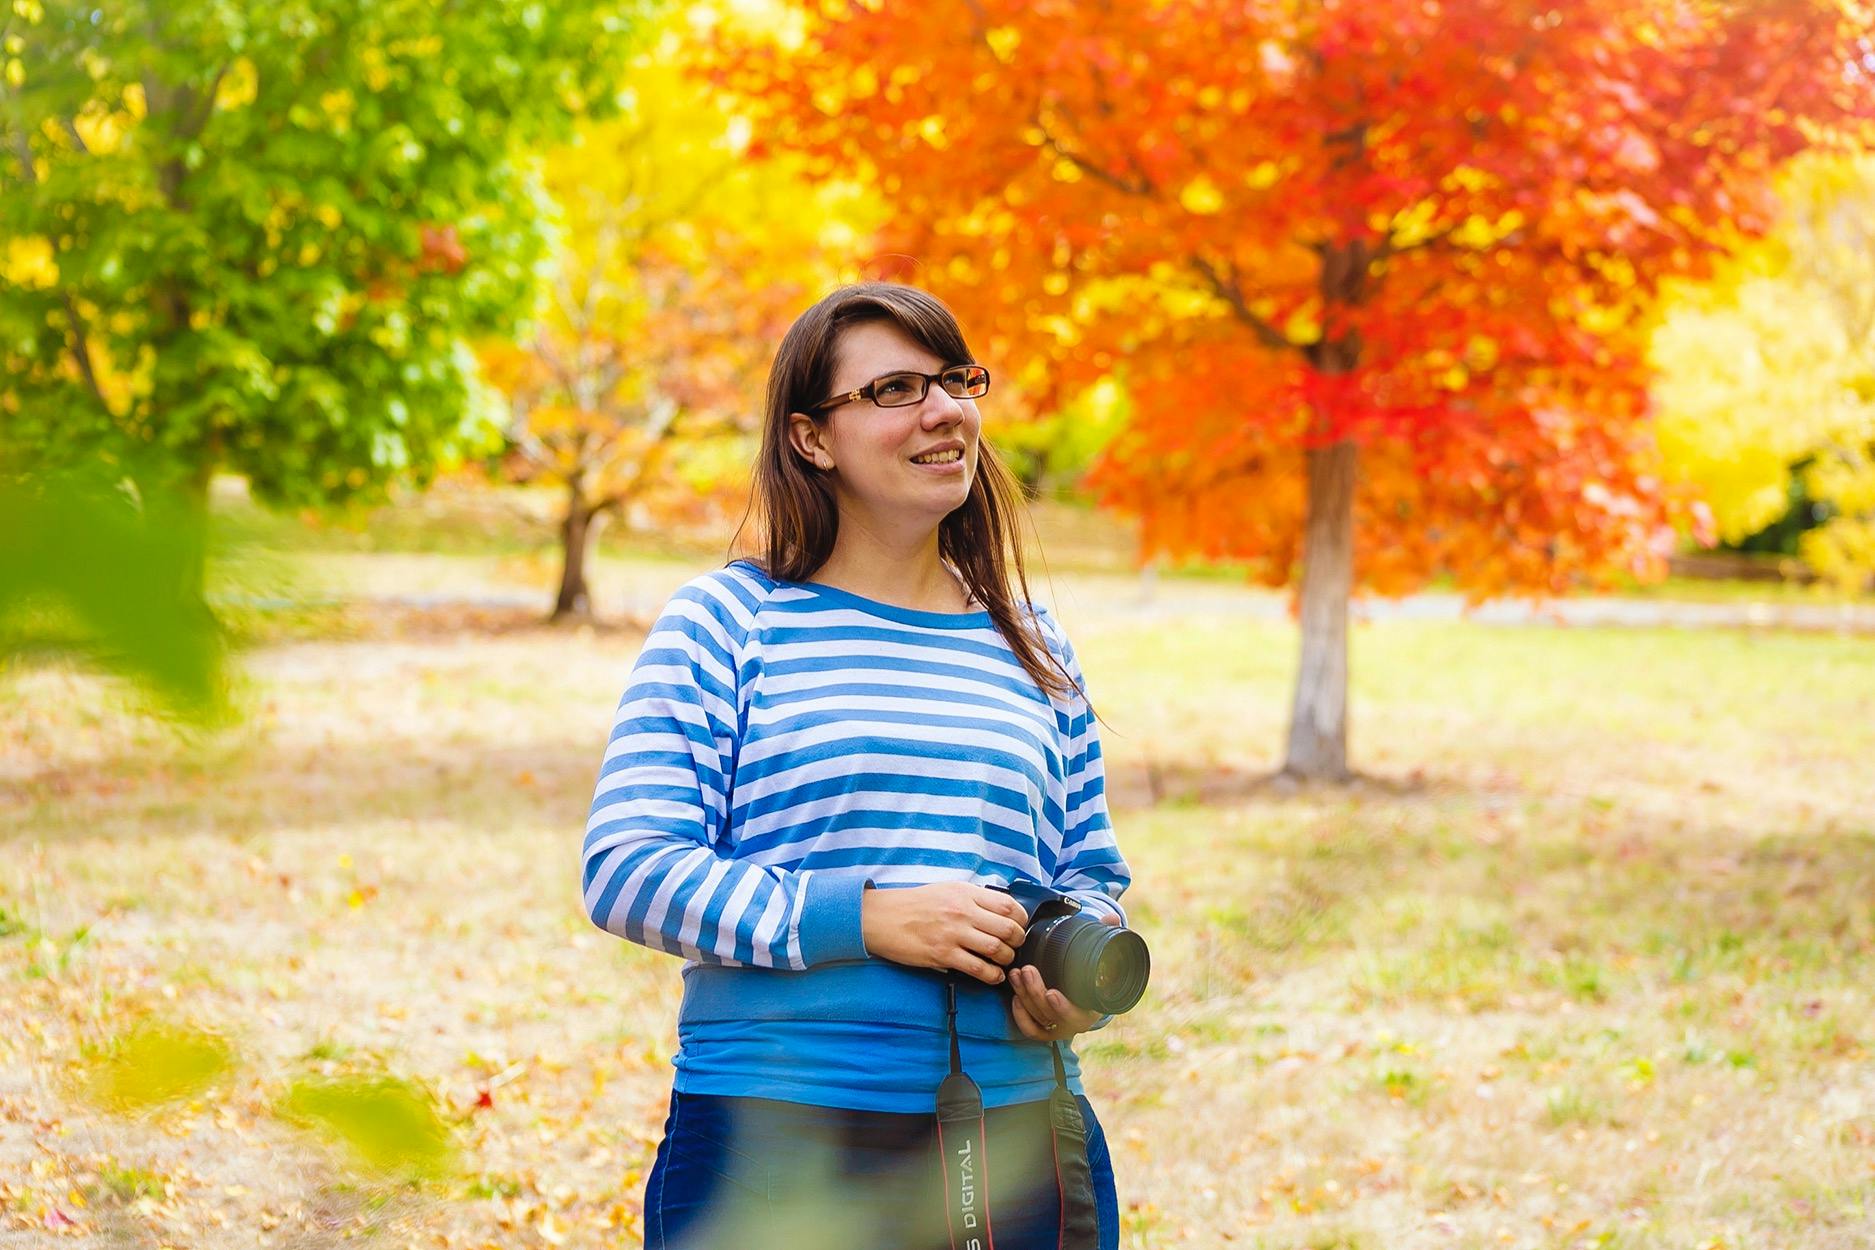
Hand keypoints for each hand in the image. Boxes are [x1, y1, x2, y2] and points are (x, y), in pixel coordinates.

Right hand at [860, 882, 1029, 986]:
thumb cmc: (914, 904)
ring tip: (1004, 962)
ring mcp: (953, 933)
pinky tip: (992, 976)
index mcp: (965, 893)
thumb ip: (972, 898)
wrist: (881, 917)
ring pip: (996, 949)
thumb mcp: (946, 889)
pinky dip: (991, 975)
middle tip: (1015, 947)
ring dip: (1007, 960)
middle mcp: (962, 911)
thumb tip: (998, 911)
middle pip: (1008, 929)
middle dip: (1018, 942)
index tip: (1020, 927)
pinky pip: (977, 968)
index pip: (1008, 905)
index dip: (1021, 920)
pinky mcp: (942, 954)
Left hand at [1008, 910, 1122, 1041]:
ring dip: (1025, 996)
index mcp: (1093, 1009)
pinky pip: (1030, 1030)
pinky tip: (1015, 996)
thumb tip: (1111, 918)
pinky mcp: (1046, 1030)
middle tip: (1027, 970)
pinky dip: (1020, 1016)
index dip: (1064, 1008)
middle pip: (1052, 1016)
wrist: (1091, 993)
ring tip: (1017, 973)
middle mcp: (1076, 1022)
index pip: (1079, 1015)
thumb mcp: (1105, 956)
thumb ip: (1108, 936)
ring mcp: (1060, 1027)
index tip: (1052, 993)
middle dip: (1035, 993)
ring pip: (1038, 1018)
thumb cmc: (1098, 974)